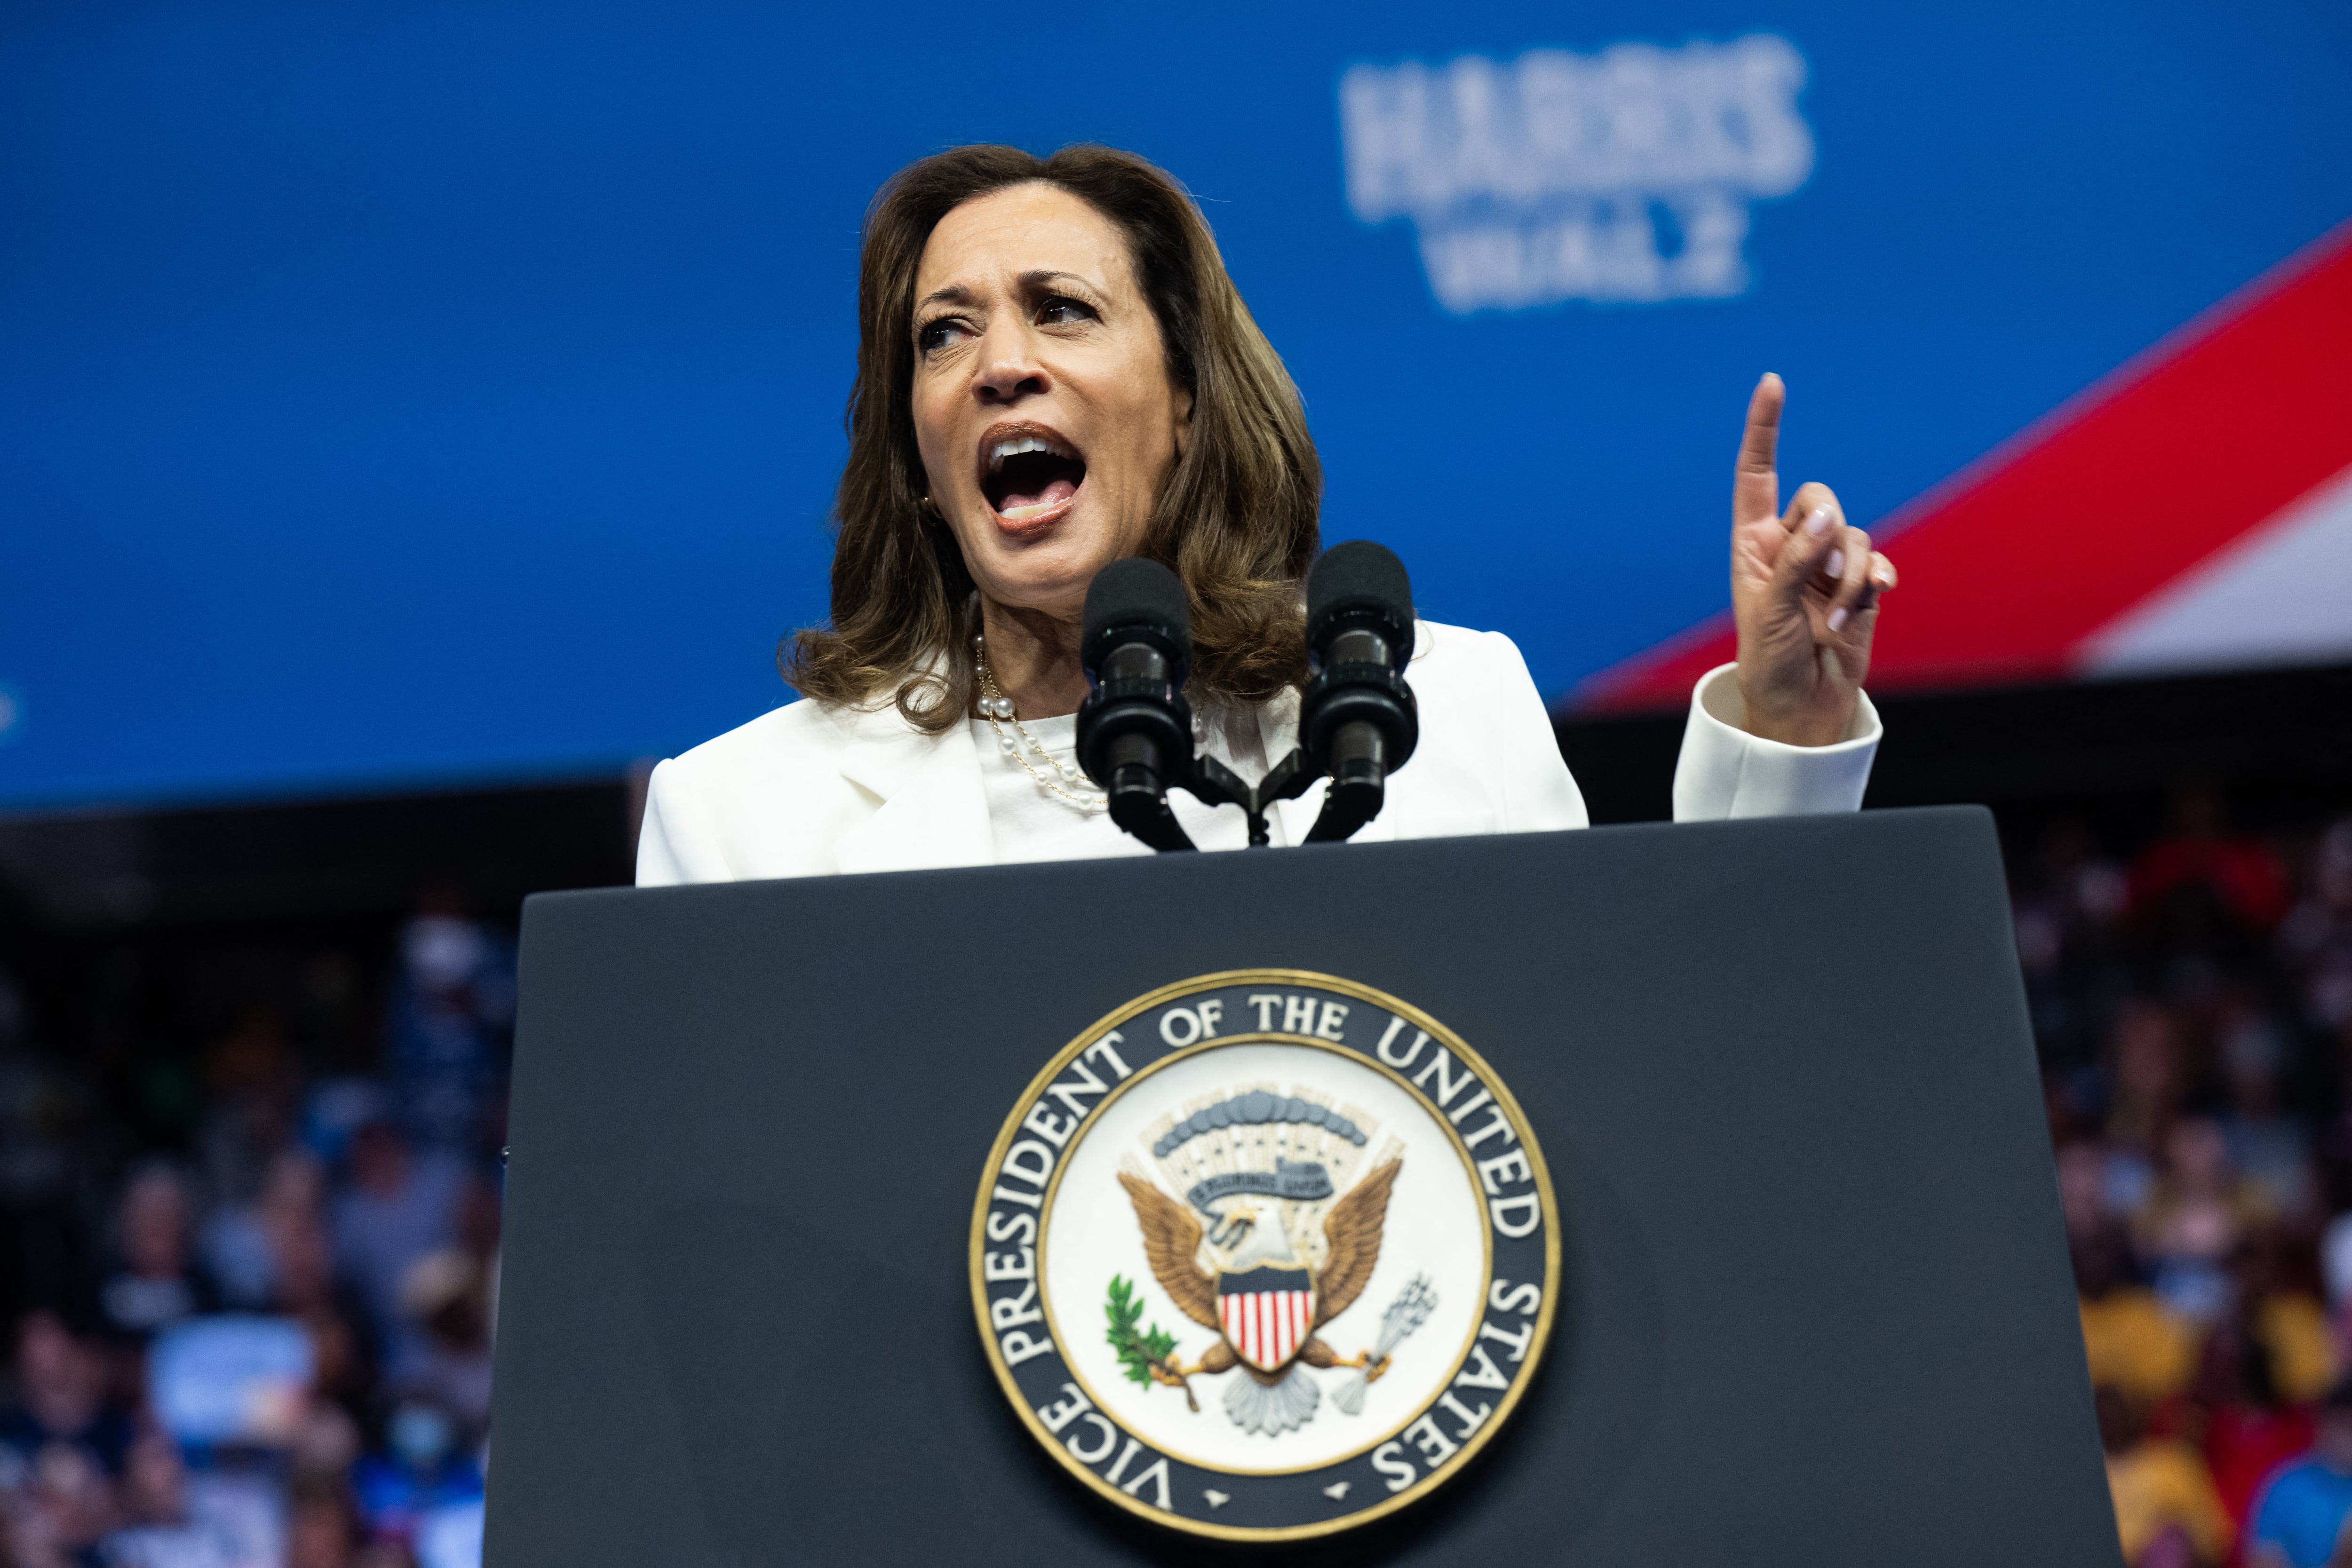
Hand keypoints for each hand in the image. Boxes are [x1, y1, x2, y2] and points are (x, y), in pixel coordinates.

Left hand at [1729, 373, 1895, 745]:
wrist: (1803, 704)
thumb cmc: (1770, 660)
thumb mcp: (1770, 610)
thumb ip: (1798, 561)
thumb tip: (1828, 517)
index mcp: (1754, 543)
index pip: (1757, 474)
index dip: (1765, 429)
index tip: (1773, 383)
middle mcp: (1791, 545)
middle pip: (1821, 498)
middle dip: (1828, 534)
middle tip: (1819, 582)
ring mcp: (1828, 563)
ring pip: (1854, 534)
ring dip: (1848, 579)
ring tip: (1831, 623)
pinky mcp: (1861, 585)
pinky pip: (1877, 562)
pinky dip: (1875, 581)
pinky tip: (1872, 601)